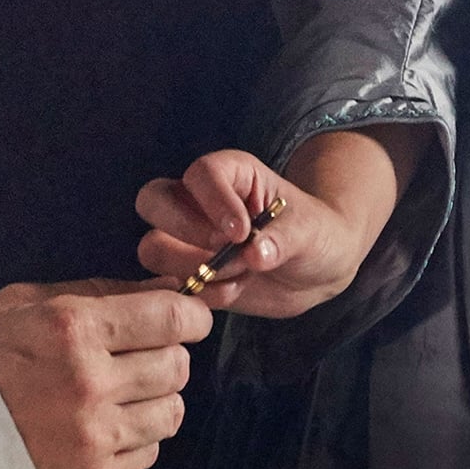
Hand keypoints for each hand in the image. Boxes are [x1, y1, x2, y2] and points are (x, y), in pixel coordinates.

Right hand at [0, 280, 211, 468]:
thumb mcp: (27, 304)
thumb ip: (99, 293)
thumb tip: (165, 288)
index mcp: (74, 329)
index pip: (170, 317)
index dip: (191, 316)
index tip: (188, 319)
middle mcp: (92, 382)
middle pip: (176, 365)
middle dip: (170, 356)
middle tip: (146, 357)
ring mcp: (95, 435)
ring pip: (172, 412)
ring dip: (158, 399)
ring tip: (128, 396)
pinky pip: (150, 452)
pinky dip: (139, 438)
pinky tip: (110, 428)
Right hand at [137, 132, 421, 319]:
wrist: (316, 271)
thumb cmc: (315, 234)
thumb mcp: (311, 231)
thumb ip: (284, 238)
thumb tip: (255, 255)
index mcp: (230, 175)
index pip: (200, 173)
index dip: (214, 201)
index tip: (242, 231)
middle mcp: (198, 202)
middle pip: (153, 200)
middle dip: (183, 229)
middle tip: (222, 249)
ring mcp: (188, 238)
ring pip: (153, 247)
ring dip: (192, 268)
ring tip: (238, 275)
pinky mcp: (188, 273)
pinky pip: (170, 285)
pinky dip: (201, 294)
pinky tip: (236, 291)